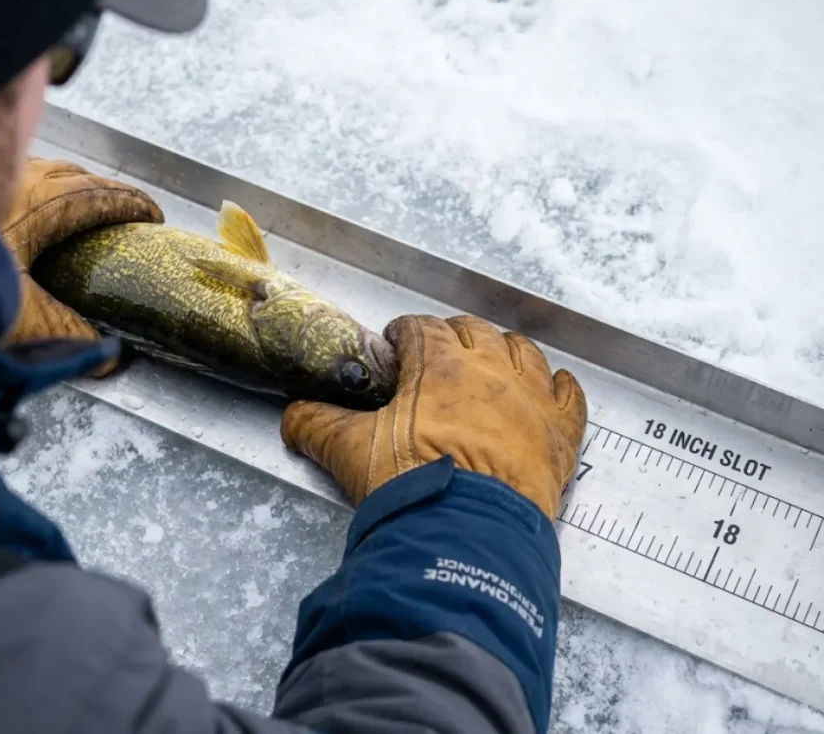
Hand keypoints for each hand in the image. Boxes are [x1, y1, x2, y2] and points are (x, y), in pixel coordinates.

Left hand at [0, 157, 163, 374]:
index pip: (100, 196)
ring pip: (36, 171)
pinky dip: (26, 191)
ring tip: (70, 215)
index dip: (131, 204)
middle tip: (118, 214)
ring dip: (61, 187)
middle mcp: (14, 181)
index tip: (152, 214)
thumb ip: (68, 336)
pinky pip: (6, 178)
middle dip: (100, 192)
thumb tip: (109, 359)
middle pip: (71, 174)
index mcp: (41, 204)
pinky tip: (13, 218)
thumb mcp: (21, 316)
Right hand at [281, 315, 586, 518]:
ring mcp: (532, 399)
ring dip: (505, 353)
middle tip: (437, 356)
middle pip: (474, 331)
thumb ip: (317, 426)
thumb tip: (294, 418)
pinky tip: (553, 386)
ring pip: (525, 353)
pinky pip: (570, 395)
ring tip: (491, 366)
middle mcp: (491, 370)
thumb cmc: (412, 485)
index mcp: (439, 365)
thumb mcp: (350, 451)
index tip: (396, 348)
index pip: (420, 328)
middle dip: (452, 337)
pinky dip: (560, 387)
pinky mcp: (560, 434)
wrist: (467, 537)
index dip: (404, 334)